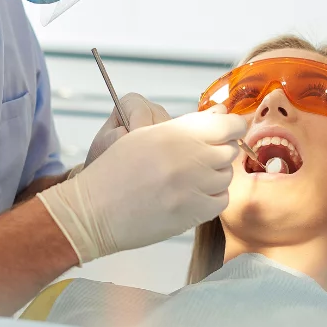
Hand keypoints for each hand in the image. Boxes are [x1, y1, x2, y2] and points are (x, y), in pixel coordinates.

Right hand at [40, 107, 246, 262]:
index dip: (232, 127)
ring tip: (188, 180)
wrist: (95, 211)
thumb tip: (222, 115)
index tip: (227, 131)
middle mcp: (189, 156)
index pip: (229, 125)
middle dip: (218, 152)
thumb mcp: (145, 136)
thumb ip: (185, 125)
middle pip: (229, 150)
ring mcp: (194, 185)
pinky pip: (221, 200)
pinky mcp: (194, 211)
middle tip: (196, 159)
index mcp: (176, 132)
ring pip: (226, 176)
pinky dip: (211, 198)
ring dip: (213, 176)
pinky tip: (191, 196)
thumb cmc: (115, 172)